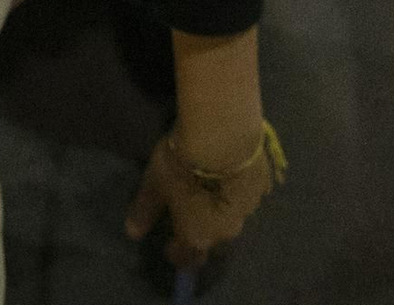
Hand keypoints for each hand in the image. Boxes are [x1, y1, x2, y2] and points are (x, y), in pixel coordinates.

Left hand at [126, 132, 274, 269]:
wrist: (223, 134)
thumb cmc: (182, 163)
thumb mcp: (155, 184)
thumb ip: (145, 210)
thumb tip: (132, 233)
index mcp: (198, 236)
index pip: (186, 258)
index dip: (176, 253)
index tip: (169, 246)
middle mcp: (225, 231)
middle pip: (213, 242)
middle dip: (202, 234)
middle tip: (191, 216)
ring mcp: (247, 211)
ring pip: (232, 219)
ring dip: (221, 211)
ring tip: (211, 192)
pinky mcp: (261, 188)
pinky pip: (246, 197)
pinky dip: (236, 191)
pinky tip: (229, 175)